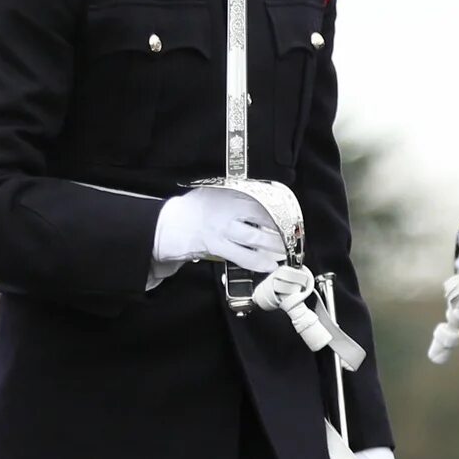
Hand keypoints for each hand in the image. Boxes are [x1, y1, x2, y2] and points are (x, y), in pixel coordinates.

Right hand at [152, 186, 284, 274]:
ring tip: (286, 251)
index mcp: (227, 193)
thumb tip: (262, 207)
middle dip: (280, 229)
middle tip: (293, 236)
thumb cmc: (191, 210)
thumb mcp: (213, 195)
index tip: (290, 218)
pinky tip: (269, 265)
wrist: (165, 224)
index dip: (278, 210)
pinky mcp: (215, 245)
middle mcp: (226, 208)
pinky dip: (257, 261)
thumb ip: (235, 198)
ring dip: (274, 245)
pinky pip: (241, 254)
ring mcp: (221, 228)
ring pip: (254, 237)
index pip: (259, 200)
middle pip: (261, 217)